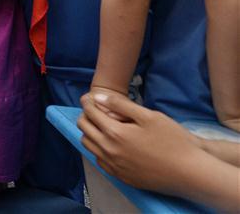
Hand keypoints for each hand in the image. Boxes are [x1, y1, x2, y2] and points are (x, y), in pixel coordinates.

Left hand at [77, 92, 201, 192]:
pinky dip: (98, 149)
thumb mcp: (149, 116)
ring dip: (89, 133)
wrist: (190, 173)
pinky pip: (100, 161)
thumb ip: (121, 105)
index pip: (90, 114)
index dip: (87, 102)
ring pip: (89, 146)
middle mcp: (109, 151)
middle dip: (85, 116)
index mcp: (115, 133)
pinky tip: (110, 144)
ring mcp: (114, 166)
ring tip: (100, 126)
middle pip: (84, 129)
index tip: (88, 97)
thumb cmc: (173, 141)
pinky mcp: (121, 177)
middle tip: (92, 110)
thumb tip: (98, 97)